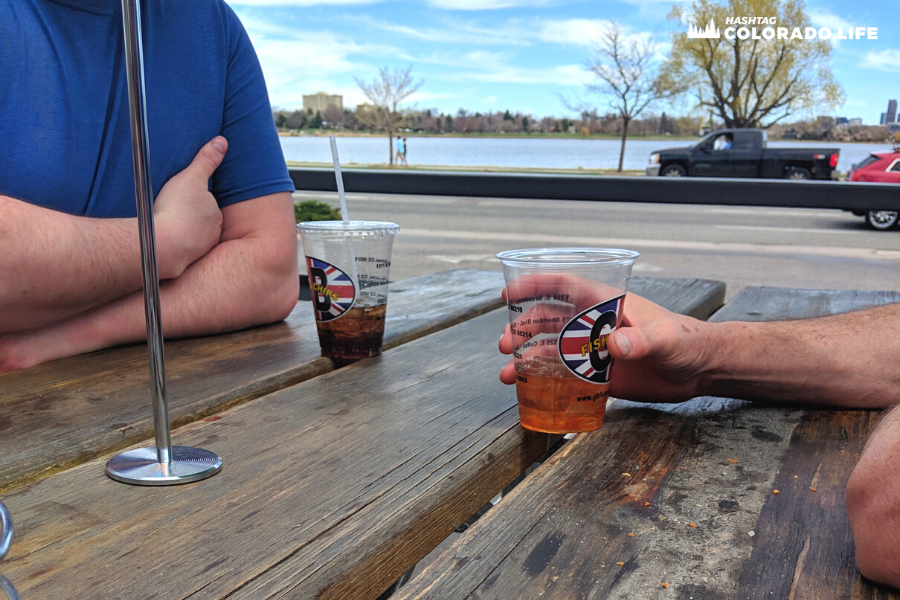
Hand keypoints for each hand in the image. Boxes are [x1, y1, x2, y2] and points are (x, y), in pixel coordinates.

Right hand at [154, 137, 226, 279]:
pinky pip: (176, 252)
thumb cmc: (176, 210)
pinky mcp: (181, 263)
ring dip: (179, 232)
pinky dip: (169, 246)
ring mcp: (198, 251)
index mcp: (215, 216)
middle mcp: (211, 236)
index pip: (206, 204)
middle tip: (169, 211)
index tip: (179, 199)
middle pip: (199, 222)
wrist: (161, 245)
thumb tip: (222, 141)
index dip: (192, 200)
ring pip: (189, 238)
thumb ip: (206, 160)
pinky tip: (158, 242)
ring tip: (162, 226)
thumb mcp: (191, 178)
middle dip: (188, 217)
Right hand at [499, 279, 715, 402]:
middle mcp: (595, 325)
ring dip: (528, 358)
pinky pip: (566, 376)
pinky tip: (530, 390)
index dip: (535, 285)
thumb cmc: (687, 341)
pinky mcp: (601, 375)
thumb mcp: (665, 338)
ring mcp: (595, 350)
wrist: (702, 369)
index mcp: (606, 304)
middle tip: (505, 344)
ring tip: (508, 373)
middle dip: (523, 329)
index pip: (564, 287)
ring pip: (552, 350)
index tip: (509, 293)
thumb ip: (641, 340)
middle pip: (549, 321)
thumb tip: (614, 345)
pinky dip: (546, 381)